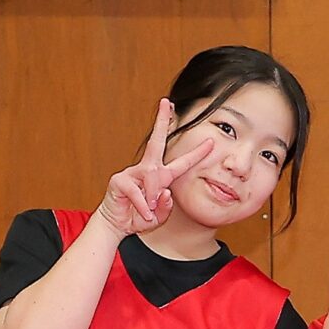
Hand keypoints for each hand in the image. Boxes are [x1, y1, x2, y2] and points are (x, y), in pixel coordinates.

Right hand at [97, 99, 216, 236]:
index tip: (211, 141)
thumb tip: (166, 192)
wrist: (117, 225)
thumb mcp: (159, 217)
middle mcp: (147, 169)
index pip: (182, 163)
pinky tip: (144, 214)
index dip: (197, 153)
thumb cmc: (139, 218)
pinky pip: (137, 192)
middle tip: (167, 103)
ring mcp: (132, 172)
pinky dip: (143, 206)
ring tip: (151, 211)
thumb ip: (166, 207)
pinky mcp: (119, 181)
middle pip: (157, 142)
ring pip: (151, 177)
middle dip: (162, 121)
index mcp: (161, 176)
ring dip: (153, 196)